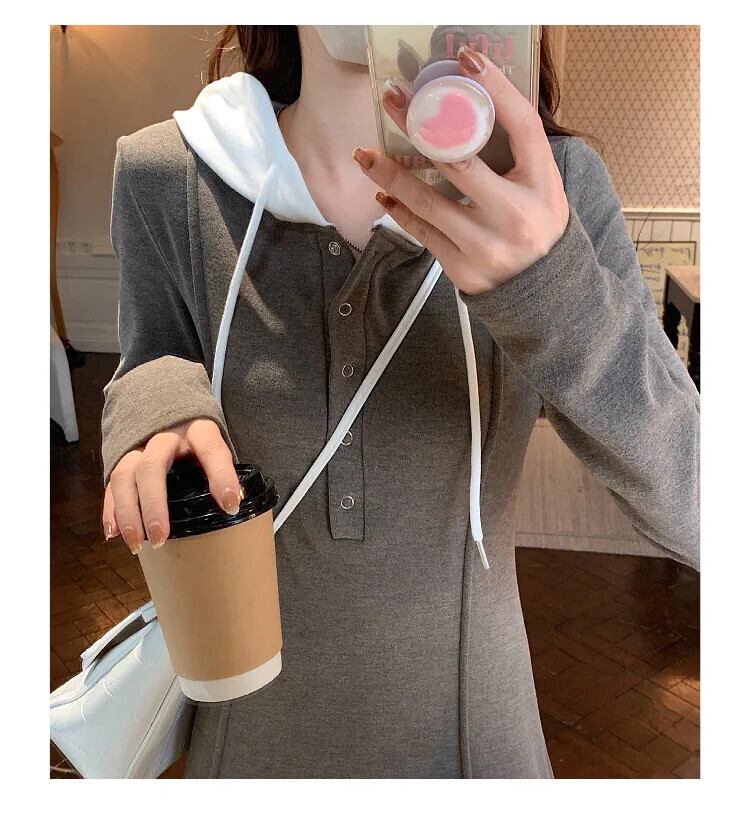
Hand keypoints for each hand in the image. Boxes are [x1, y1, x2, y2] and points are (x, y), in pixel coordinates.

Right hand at [101, 418, 239, 553]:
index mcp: (197, 429)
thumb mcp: (215, 445)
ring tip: (137, 544)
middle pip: (152, 466)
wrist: (167, 406)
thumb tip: (232, 507)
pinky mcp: (122, 458)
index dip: (221, 476)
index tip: (230, 506)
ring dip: (128, 513)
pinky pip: (112, 484)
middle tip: (161, 537)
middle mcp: (164, 435)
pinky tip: (115, 535)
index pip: (211, 449)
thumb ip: (220, 470)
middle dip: (154, 504)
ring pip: (124, 475)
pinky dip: (111, 510)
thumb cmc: (198, 437)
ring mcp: (139, 446)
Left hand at [352, 45, 569, 295]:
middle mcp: (515, 214)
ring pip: (428, 202)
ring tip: (364, 154)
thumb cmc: (538, 228)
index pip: (521, 125)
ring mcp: (485, 244)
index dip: (495, 89)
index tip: (467, 59)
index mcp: (542, 185)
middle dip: (419, 127)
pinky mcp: (462, 268)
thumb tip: (473, 110)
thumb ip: (518, 155)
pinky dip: (399, 211)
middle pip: (459, 161)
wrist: (545, 295)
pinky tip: (383, 193)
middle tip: (393, 101)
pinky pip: (422, 232)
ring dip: (390, 174)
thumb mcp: (543, 188)